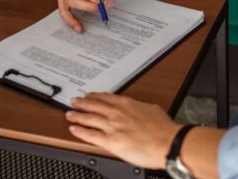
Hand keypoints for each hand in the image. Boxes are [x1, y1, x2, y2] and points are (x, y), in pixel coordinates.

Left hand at [66, 92, 180, 168]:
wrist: (167, 142)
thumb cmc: (164, 129)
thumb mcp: (153, 110)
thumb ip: (142, 109)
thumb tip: (141, 110)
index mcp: (127, 104)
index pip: (107, 98)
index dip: (96, 97)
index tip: (90, 95)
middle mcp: (117, 113)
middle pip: (94, 106)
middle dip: (82, 103)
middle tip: (74, 101)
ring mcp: (112, 126)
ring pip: (89, 118)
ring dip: (78, 116)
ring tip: (70, 114)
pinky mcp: (110, 141)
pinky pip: (91, 135)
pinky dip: (80, 132)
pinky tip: (74, 130)